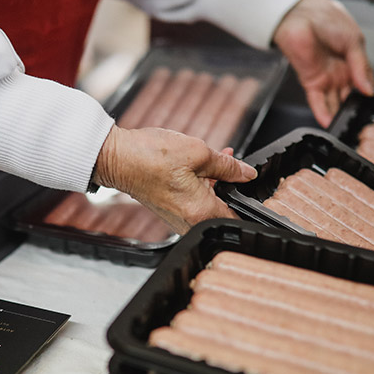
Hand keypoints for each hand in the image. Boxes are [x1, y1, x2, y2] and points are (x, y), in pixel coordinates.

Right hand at [92, 125, 256, 233]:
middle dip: (232, 187)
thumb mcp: (198, 152)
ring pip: (210, 204)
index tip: (257, 190)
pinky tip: (203, 165)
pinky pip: (195, 201)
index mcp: (201, 212)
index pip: (238, 219)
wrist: (116, 158)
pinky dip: (202, 185)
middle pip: (224, 210)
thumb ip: (228, 166)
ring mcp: (178, 218)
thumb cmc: (149, 156)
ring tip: (218, 159)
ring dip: (217, 183)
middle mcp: (190, 221)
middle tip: (235, 166)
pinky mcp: (170, 211)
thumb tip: (247, 173)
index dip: (251, 203)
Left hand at [273, 0, 373, 127]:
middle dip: (352, 109)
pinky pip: (317, 101)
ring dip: (338, 114)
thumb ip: (361, 67)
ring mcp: (325, 77)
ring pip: (333, 102)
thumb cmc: (326, 18)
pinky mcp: (311, 81)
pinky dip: (323, 112)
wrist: (301, 14)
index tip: (371, 107)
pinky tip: (330, 123)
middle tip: (358, 121)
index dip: (367, 94)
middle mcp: (339, 70)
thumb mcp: (354, 41)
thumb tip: (369, 88)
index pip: (362, 82)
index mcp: (352, 59)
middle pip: (347, 96)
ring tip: (346, 127)